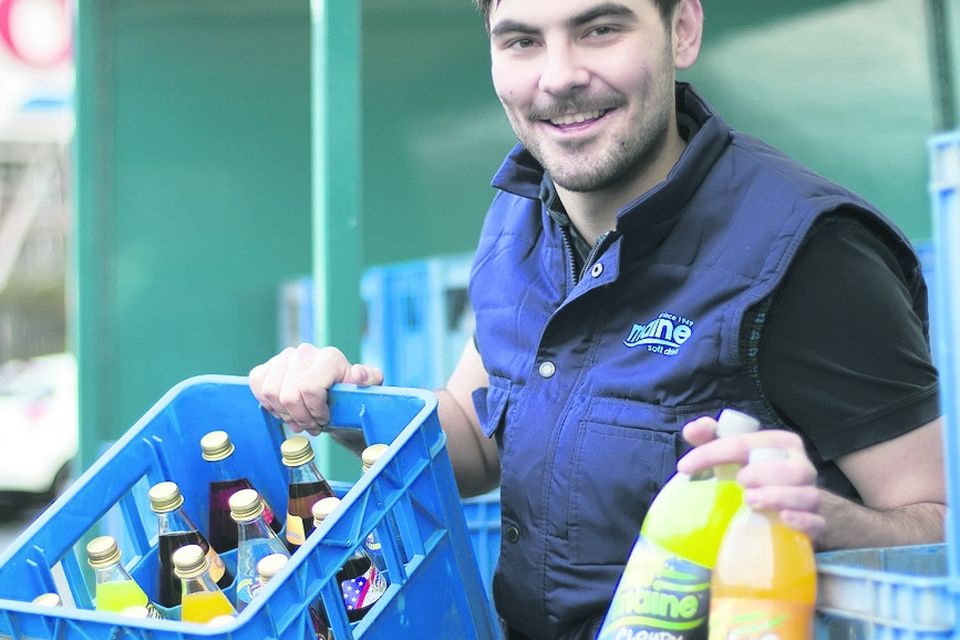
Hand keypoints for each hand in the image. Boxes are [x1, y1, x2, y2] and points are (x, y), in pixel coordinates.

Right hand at [248, 343, 382, 434]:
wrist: (334, 400)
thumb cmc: (351, 397)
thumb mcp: (368, 391)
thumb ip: (369, 380)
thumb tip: (357, 373)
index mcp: (330, 358)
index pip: (309, 388)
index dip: (314, 411)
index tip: (324, 418)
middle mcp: (305, 353)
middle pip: (289, 395)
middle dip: (300, 417)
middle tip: (311, 425)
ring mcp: (285, 357)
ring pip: (270, 392)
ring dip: (284, 414)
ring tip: (299, 420)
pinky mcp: (269, 366)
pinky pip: (257, 384)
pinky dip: (268, 403)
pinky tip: (284, 410)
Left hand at [677, 416, 824, 541]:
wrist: (780, 506)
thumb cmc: (752, 473)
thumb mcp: (730, 454)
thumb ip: (710, 438)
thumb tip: (693, 429)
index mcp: (780, 443)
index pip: (747, 443)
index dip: (712, 453)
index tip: (684, 467)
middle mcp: (802, 467)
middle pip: (791, 469)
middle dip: (762, 474)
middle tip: (738, 482)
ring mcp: (811, 496)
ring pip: (807, 495)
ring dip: (778, 497)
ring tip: (750, 500)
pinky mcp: (815, 523)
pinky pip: (818, 522)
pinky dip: (803, 521)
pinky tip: (784, 519)